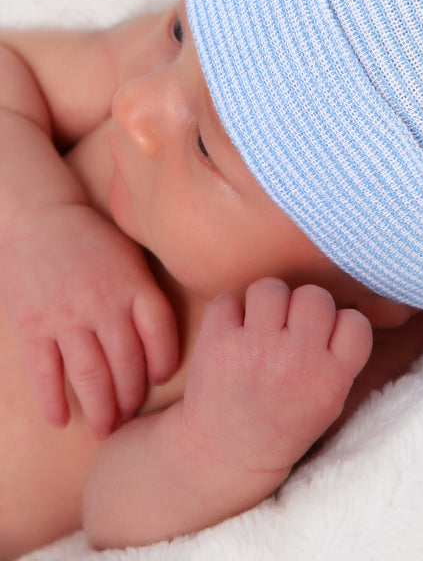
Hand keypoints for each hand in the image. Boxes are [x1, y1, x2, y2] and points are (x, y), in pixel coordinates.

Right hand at [0, 203, 177, 438]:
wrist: (40, 217)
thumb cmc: (95, 240)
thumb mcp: (134, 259)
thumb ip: (149, 296)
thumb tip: (166, 340)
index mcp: (135, 285)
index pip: (161, 335)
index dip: (164, 363)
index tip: (161, 380)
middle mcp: (104, 303)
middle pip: (127, 363)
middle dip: (132, 397)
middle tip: (132, 418)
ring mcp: (66, 316)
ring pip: (90, 375)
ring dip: (100, 408)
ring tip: (107, 429)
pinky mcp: (32, 326)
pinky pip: (45, 373)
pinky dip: (53, 401)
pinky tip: (61, 421)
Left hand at [182, 279, 372, 474]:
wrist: (227, 456)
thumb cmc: (286, 420)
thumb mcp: (330, 399)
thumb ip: (342, 355)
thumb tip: (357, 302)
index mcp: (331, 378)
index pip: (355, 321)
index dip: (340, 322)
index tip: (325, 338)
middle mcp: (297, 360)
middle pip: (314, 295)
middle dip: (303, 307)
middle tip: (290, 328)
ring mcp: (256, 349)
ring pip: (271, 288)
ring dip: (266, 303)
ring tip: (260, 326)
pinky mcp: (218, 344)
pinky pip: (228, 301)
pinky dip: (229, 314)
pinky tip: (232, 335)